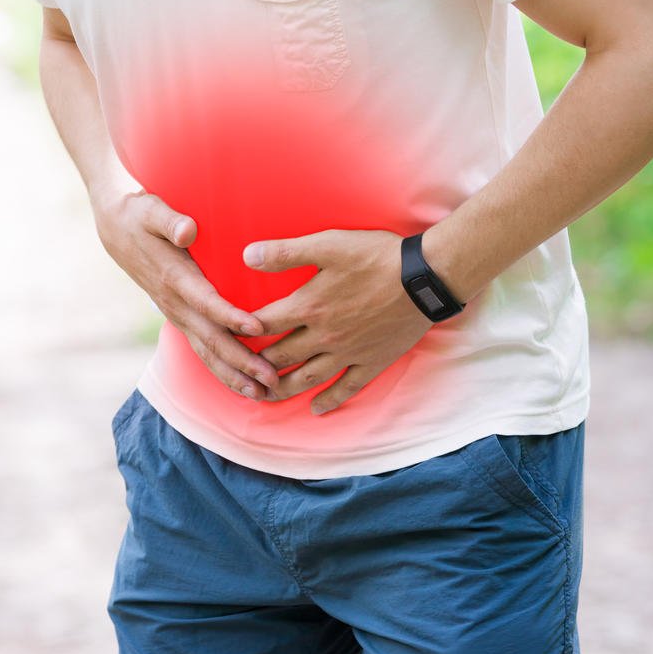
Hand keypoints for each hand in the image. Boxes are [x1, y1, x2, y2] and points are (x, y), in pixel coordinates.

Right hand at [93, 187, 279, 399]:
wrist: (116, 230)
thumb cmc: (139, 215)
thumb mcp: (151, 210)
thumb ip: (170, 220)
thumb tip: (187, 230)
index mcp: (174, 278)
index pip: (205, 302)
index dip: (230, 317)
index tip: (257, 328)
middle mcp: (175, 304)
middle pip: (211, 339)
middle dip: (241, 361)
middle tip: (271, 378)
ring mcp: (177, 315)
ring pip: (206, 352)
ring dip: (234, 375)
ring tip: (263, 393)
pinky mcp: (180, 318)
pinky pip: (202, 349)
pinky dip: (222, 370)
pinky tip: (244, 385)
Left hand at [245, 229, 434, 414]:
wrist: (426, 278)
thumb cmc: (377, 256)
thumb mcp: (329, 244)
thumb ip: (286, 252)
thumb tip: (247, 256)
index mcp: (309, 305)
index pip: (264, 323)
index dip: (242, 330)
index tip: (226, 336)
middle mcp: (324, 335)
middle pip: (280, 356)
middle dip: (257, 365)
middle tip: (240, 372)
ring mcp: (348, 352)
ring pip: (308, 378)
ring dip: (283, 389)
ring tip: (266, 396)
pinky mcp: (372, 361)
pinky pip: (346, 388)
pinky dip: (329, 400)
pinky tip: (316, 409)